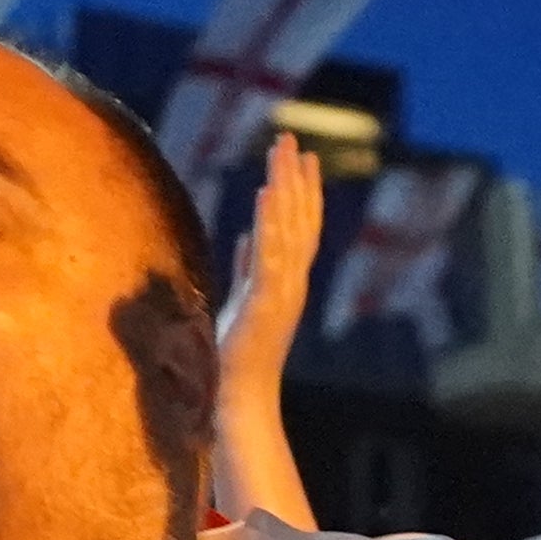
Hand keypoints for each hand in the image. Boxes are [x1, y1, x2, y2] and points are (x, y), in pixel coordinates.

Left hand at [215, 131, 322, 395]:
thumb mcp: (241, 302)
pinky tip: (266, 192)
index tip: (303, 158)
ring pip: (287, 228)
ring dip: (284, 188)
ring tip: (281, 152)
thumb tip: (246, 239)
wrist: (241, 399)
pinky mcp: (265, 302)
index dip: (303, 192)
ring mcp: (281, 291)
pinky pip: (270, 253)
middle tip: (291, 140)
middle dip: (296, 178)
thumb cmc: (237, 358)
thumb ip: (248, 269)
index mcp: (286, 282)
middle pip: (299, 220)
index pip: (300, 228)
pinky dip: (270, 220)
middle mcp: (291, 282)